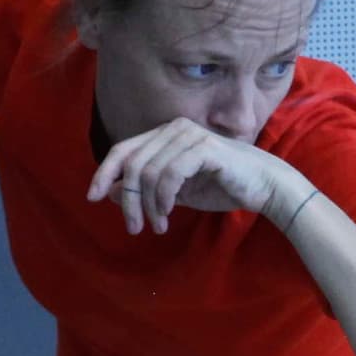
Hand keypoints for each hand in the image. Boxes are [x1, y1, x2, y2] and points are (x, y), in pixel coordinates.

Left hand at [83, 121, 308, 236]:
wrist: (263, 187)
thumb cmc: (221, 186)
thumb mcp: (175, 192)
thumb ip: (146, 189)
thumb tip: (111, 192)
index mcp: (165, 134)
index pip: (123, 149)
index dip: (104, 172)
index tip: (91, 197)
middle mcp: (174, 128)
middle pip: (132, 163)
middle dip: (128, 199)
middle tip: (134, 227)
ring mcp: (189, 135)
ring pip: (149, 172)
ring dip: (149, 205)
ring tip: (158, 225)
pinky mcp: (204, 148)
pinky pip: (170, 174)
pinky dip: (164, 198)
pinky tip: (169, 213)